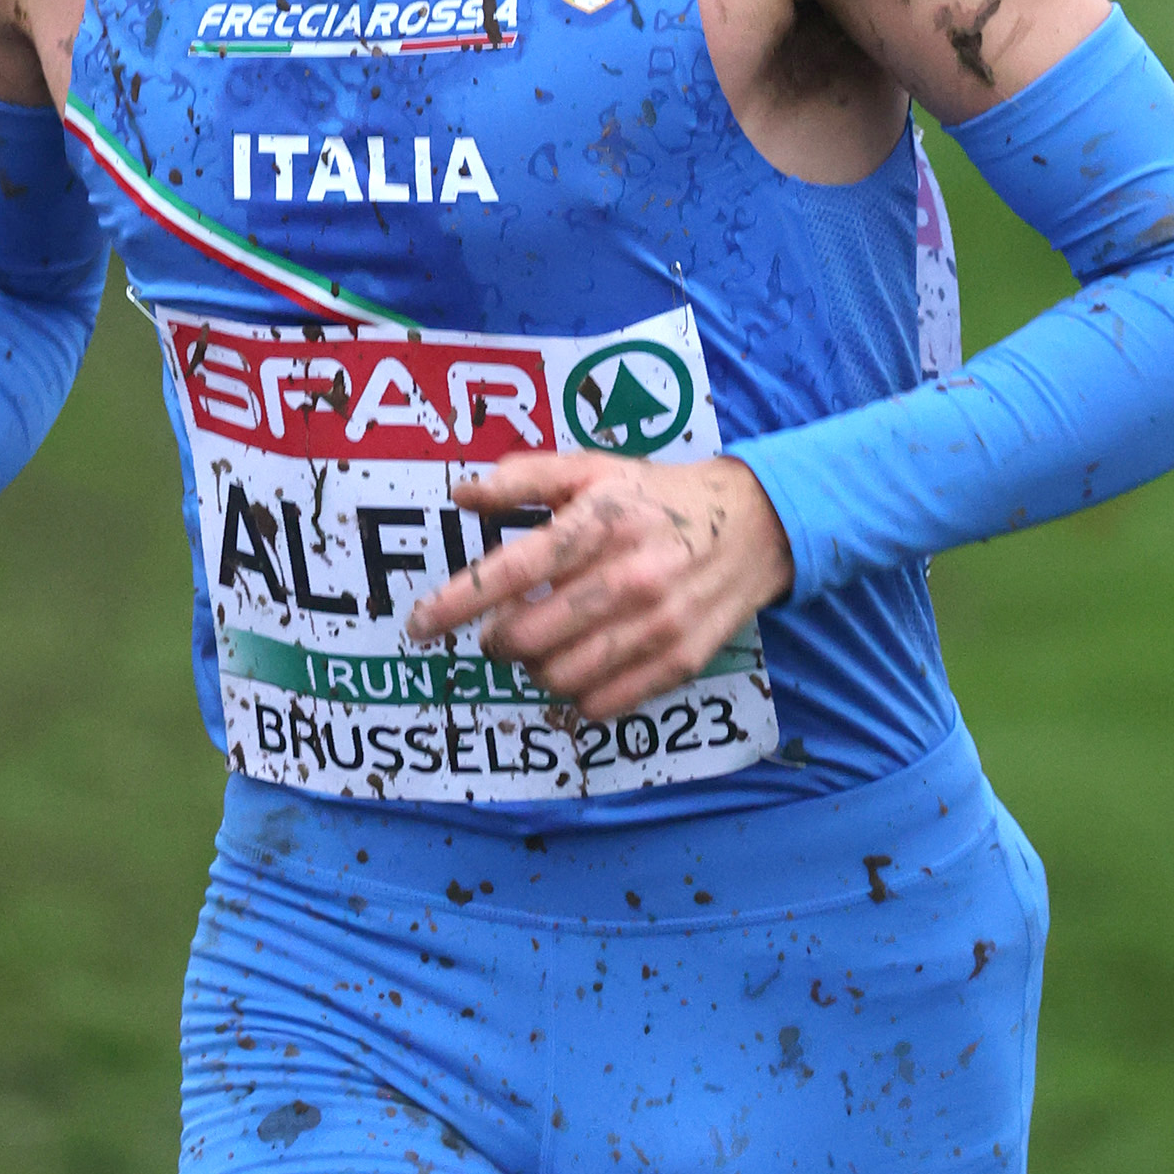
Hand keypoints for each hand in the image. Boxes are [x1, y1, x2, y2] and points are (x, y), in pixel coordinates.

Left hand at [403, 450, 792, 723]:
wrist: (753, 526)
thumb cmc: (658, 497)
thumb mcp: (594, 470)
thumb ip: (524, 478)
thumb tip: (462, 494)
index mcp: (600, 522)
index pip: (511, 571)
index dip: (456, 602)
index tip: (420, 624)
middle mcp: (628, 576)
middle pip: (528, 635)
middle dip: (495, 641)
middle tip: (497, 631)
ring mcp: (657, 624)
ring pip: (560, 676)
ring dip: (532, 668)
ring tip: (538, 646)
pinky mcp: (679, 660)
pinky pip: (603, 703)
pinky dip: (575, 695)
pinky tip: (577, 667)